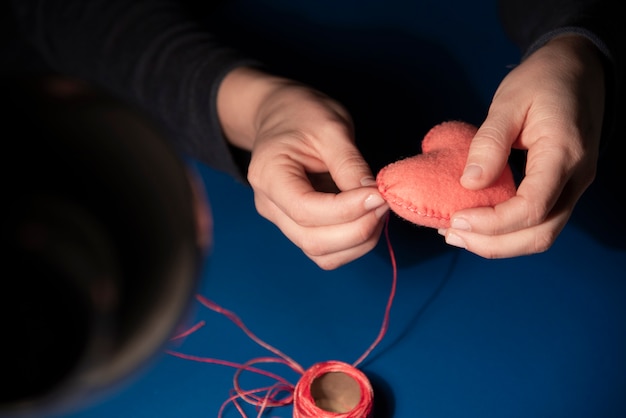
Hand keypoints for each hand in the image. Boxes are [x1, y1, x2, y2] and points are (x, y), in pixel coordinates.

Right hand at [217, 68, 387, 268]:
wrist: (282, 115)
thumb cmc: (303, 114)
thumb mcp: (330, 127)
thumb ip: (349, 164)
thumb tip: (375, 197)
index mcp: (268, 175)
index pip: (306, 209)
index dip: (347, 209)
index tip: (379, 195)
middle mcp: (270, 205)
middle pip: (313, 241)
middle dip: (358, 229)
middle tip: (385, 203)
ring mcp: (282, 220)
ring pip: (322, 254)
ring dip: (359, 241)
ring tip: (379, 210)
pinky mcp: (299, 226)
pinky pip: (327, 251)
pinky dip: (353, 243)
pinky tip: (368, 218)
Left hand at [439, 34, 604, 257]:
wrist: (578, 69)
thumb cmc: (543, 80)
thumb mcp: (509, 101)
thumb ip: (490, 142)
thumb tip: (470, 183)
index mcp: (563, 154)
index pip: (533, 208)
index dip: (493, 223)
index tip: (457, 220)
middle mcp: (575, 178)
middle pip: (540, 235)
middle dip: (493, 244)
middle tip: (451, 235)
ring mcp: (572, 186)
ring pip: (541, 234)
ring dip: (498, 243)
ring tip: (457, 233)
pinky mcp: (562, 188)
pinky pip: (538, 221)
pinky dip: (507, 230)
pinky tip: (477, 222)